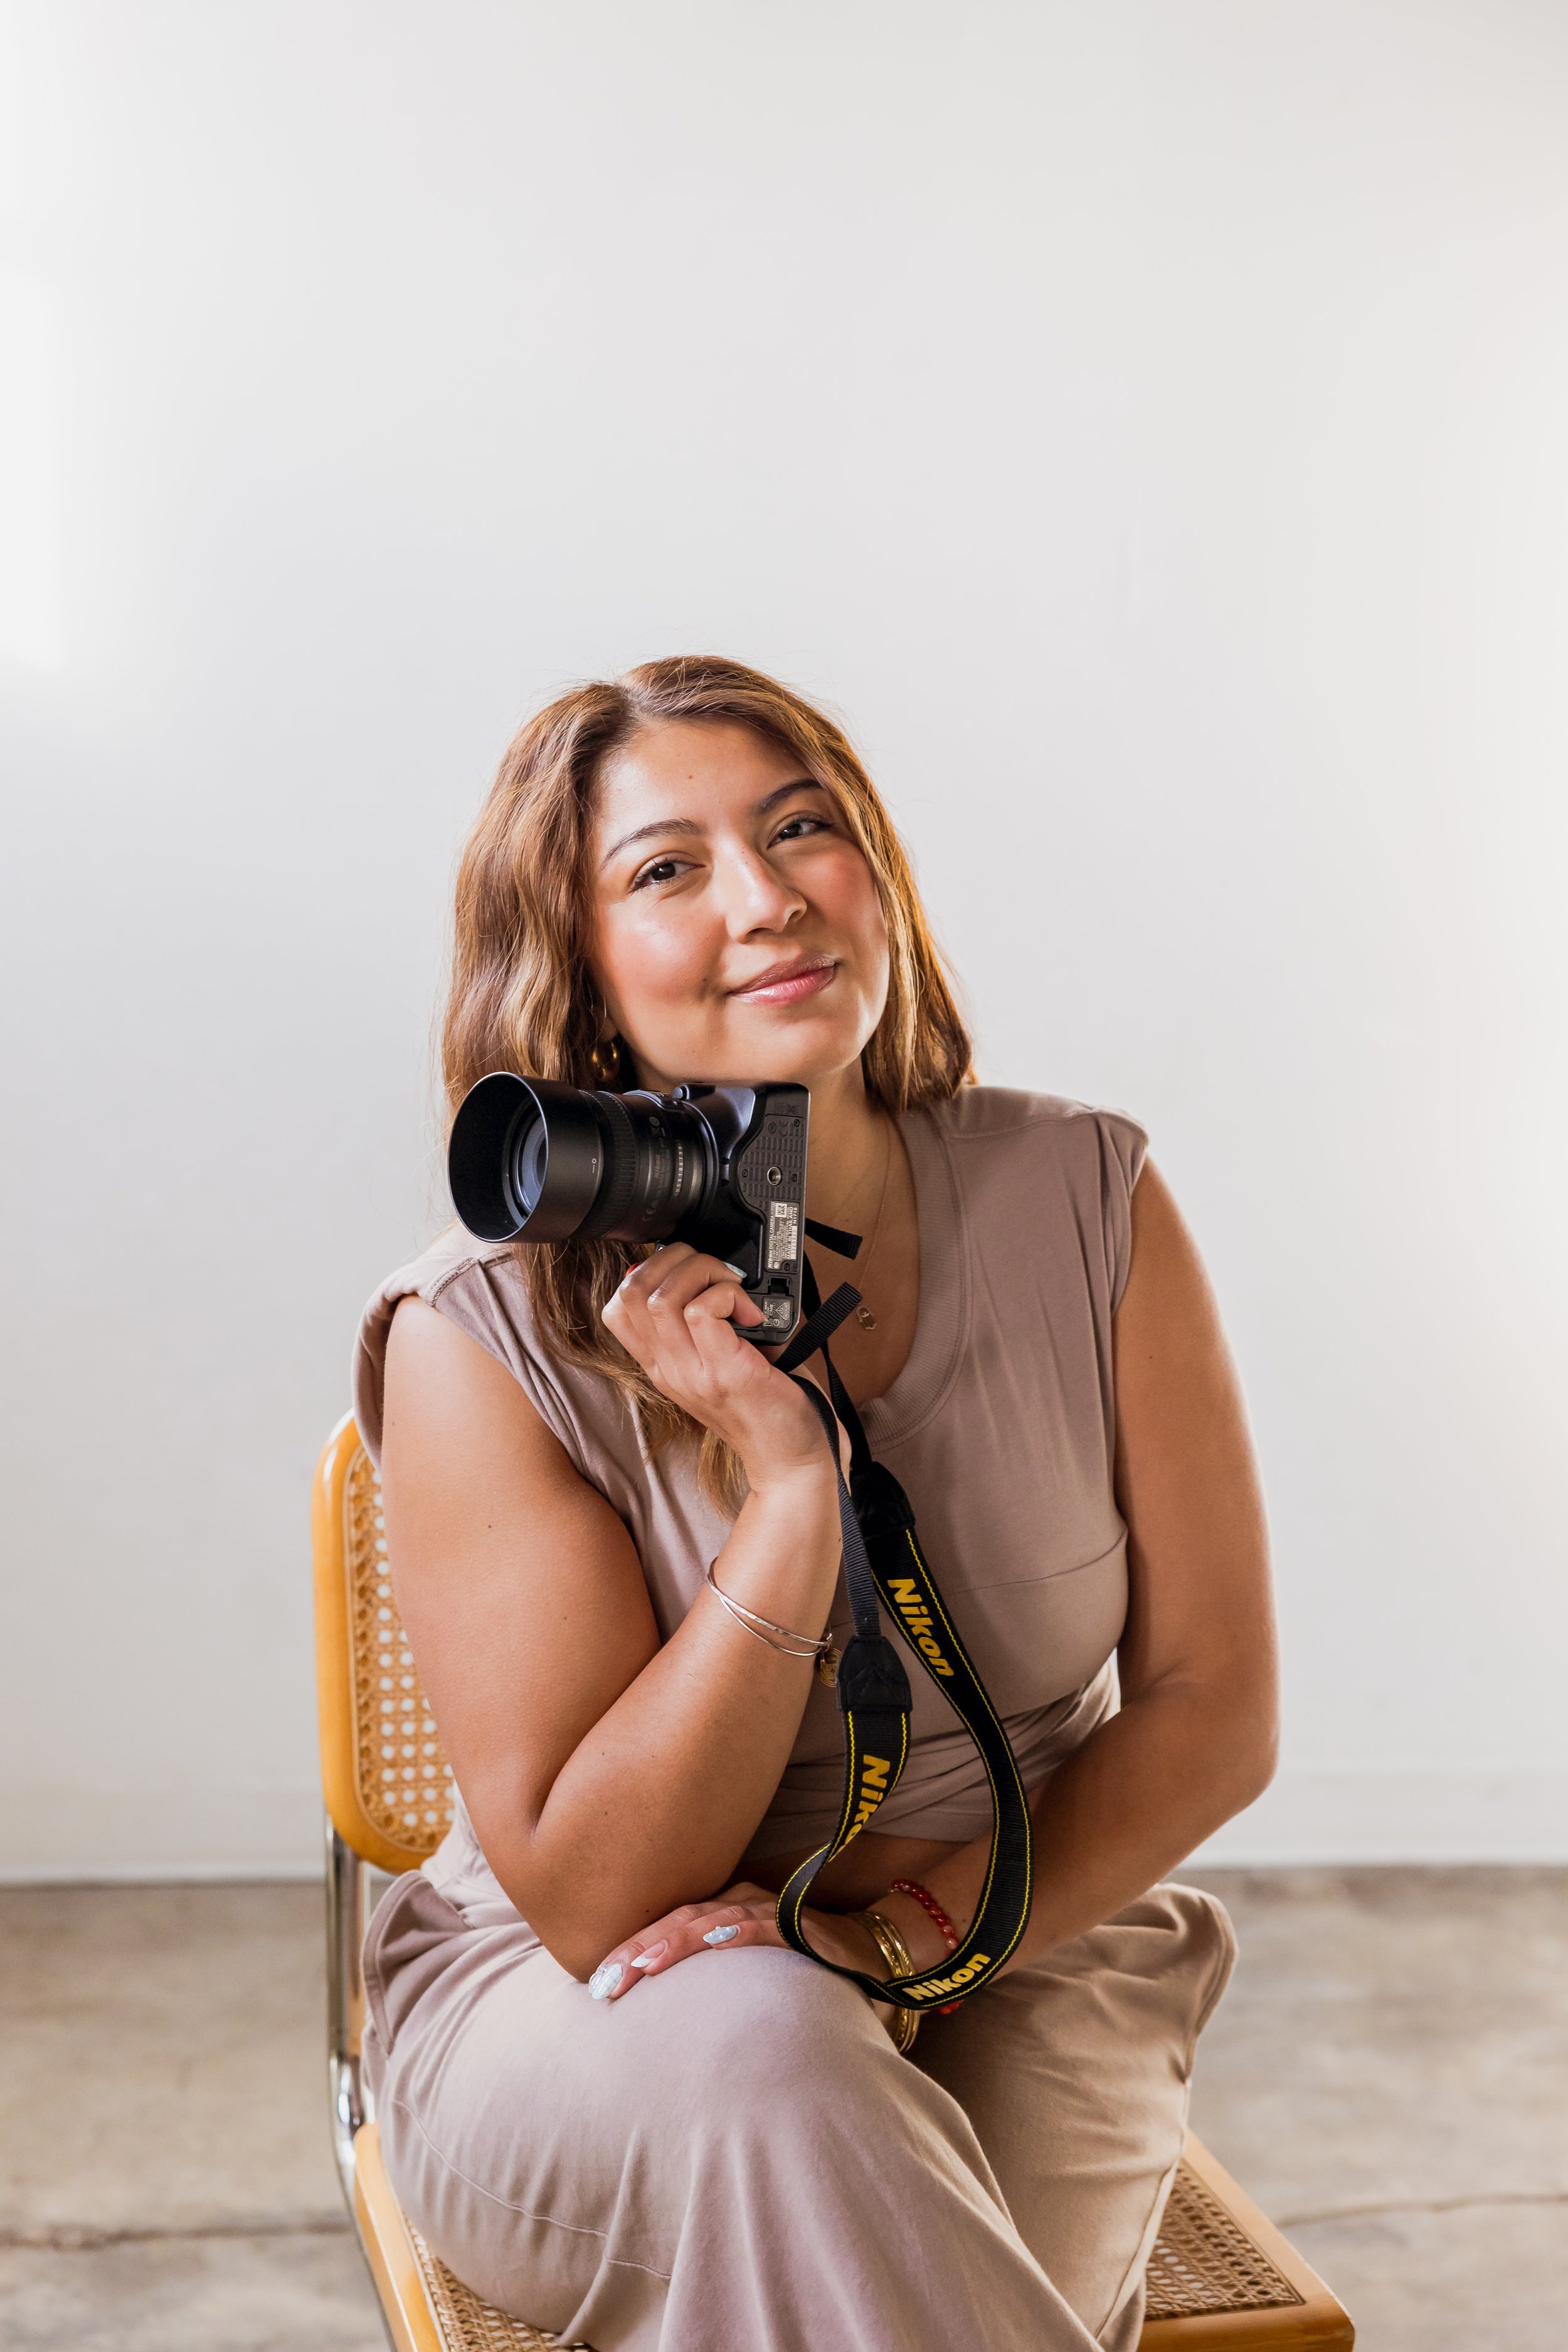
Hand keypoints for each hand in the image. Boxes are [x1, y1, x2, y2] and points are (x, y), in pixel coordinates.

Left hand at [586, 1881, 887, 2005]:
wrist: (869, 1950)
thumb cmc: (801, 1964)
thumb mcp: (748, 1972)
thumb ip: (714, 1982)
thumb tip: (668, 2019)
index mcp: (724, 1910)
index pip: (666, 1925)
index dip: (630, 1949)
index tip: (596, 1981)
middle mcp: (740, 1903)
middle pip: (677, 1919)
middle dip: (637, 1949)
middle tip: (604, 1981)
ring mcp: (767, 1912)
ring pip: (709, 1920)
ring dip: (673, 1942)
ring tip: (641, 1967)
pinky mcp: (795, 1926)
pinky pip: (758, 1926)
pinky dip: (730, 1933)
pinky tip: (708, 1944)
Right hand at [601, 1245, 847, 1487]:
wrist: (792, 1458)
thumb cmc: (766, 1405)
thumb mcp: (720, 1361)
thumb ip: (707, 1324)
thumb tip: (708, 1269)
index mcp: (664, 1364)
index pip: (617, 1307)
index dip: (647, 1271)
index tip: (687, 1270)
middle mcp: (669, 1369)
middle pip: (632, 1291)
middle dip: (675, 1258)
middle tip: (715, 1271)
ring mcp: (692, 1373)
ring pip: (662, 1296)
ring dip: (704, 1272)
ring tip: (734, 1289)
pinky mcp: (725, 1373)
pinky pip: (701, 1311)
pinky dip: (729, 1296)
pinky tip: (752, 1314)